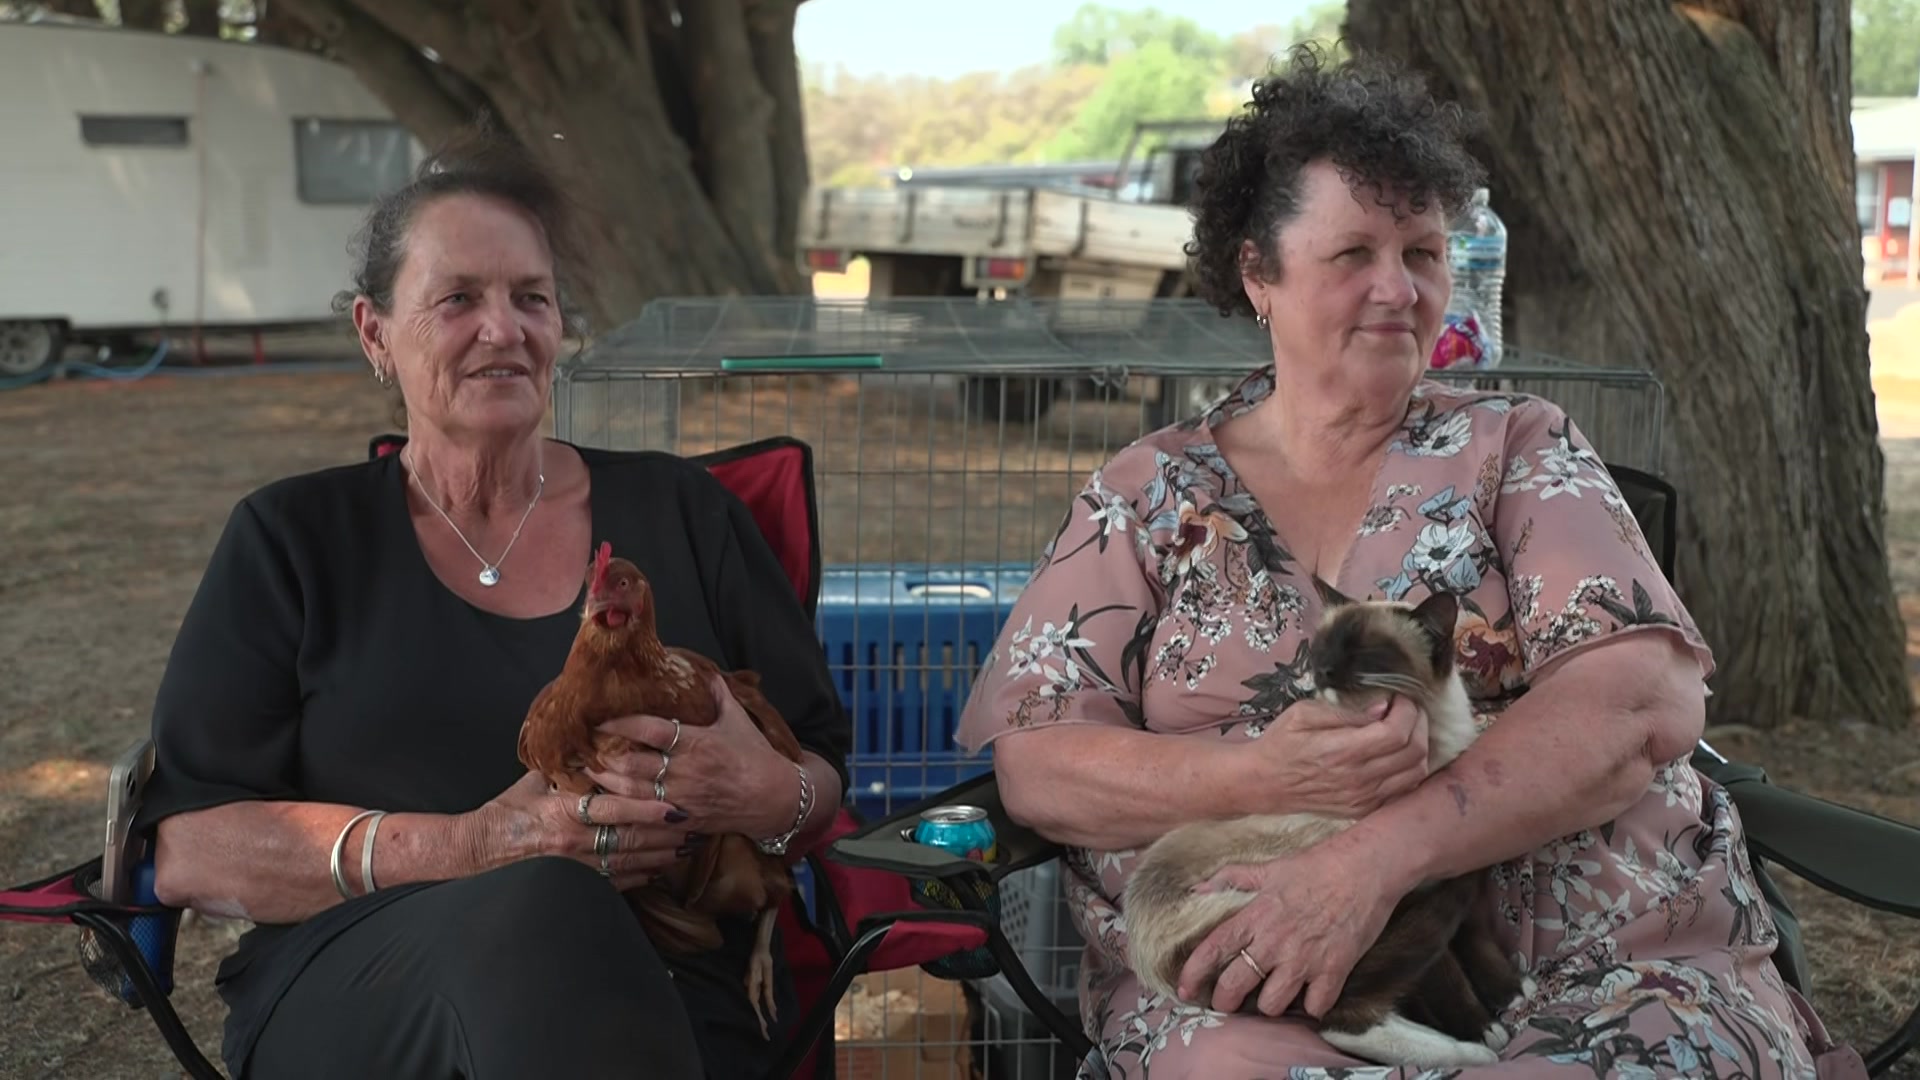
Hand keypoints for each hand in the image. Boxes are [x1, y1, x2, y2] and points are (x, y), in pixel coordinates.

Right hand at [465, 771, 695, 889]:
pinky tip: (660, 869)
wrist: (483, 845)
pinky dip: (640, 876)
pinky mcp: (575, 880)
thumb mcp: (537, 778)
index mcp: (565, 810)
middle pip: (631, 840)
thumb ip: (570, 764)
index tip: (676, 808)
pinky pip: (614, 881)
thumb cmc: (511, 807)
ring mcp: (575, 864)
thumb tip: (599, 737)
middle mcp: (574, 840)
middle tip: (697, 826)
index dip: (648, 811)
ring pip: (628, 862)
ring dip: (661, 856)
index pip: (615, 811)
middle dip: (666, 835)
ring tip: (689, 847)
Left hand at [588, 672, 797, 838]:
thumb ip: (719, 694)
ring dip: (607, 783)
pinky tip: (608, 804)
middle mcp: (684, 770)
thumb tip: (706, 672)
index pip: (649, 729)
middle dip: (603, 756)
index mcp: (696, 741)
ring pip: (632, 792)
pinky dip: (625, 810)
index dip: (621, 724)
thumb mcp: (738, 720)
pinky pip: (646, 815)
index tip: (599, 720)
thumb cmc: (757, 756)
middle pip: (631, 763)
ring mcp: (682, 797)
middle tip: (582, 749)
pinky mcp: (683, 819)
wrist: (775, 798)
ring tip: (587, 774)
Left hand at [1175, 837, 1406, 1016]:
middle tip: (1227, 1002)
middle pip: (1235, 987)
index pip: (1212, 951)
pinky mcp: (1334, 971)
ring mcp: (1304, 960)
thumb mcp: (1268, 867)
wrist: (1365, 869)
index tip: (1184, 990)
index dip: (1193, 974)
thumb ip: (1230, 879)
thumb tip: (1196, 889)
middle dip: (1224, 1001)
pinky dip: (1310, 1006)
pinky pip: (1314, 1008)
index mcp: (1255, 916)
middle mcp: (1274, 942)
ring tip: (1272, 995)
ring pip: (1271, 1005)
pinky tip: (1309, 995)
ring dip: (1269, 1005)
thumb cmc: (1316, 865)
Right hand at [1259, 693, 1429, 816]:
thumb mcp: (1304, 713)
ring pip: (1415, 774)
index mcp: (1342, 751)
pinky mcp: (1363, 810)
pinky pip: (1403, 792)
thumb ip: (1345, 711)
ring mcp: (1363, 798)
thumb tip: (1381, 708)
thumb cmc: (1281, 743)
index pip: (1397, 732)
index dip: (1408, 711)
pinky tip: (1396, 756)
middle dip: (1419, 725)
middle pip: (1414, 753)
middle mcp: (1358, 779)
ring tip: (1405, 732)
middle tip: (1406, 711)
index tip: (1399, 699)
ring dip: (1419, 748)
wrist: (1263, 782)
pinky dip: (1409, 771)